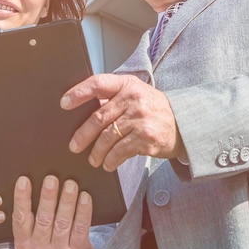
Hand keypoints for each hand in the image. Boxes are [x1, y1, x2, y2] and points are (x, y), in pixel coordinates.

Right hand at [12, 175, 93, 248]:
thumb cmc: (49, 246)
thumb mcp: (32, 239)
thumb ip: (29, 219)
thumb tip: (32, 184)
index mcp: (23, 245)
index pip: (20, 218)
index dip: (21, 199)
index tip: (24, 180)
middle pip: (44, 219)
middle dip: (48, 197)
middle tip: (51, 179)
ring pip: (62, 222)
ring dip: (67, 201)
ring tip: (70, 184)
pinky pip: (80, 228)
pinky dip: (83, 211)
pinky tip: (84, 197)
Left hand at [60, 73, 184, 170]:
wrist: (185, 124)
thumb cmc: (153, 108)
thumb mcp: (135, 93)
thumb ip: (113, 97)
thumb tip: (82, 108)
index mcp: (127, 85)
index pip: (97, 84)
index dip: (78, 92)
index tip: (64, 103)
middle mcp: (133, 100)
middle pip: (98, 117)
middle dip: (82, 134)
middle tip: (74, 145)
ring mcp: (140, 119)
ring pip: (107, 137)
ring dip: (96, 151)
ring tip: (92, 158)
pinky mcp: (146, 139)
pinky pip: (120, 151)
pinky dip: (110, 160)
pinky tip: (107, 164)